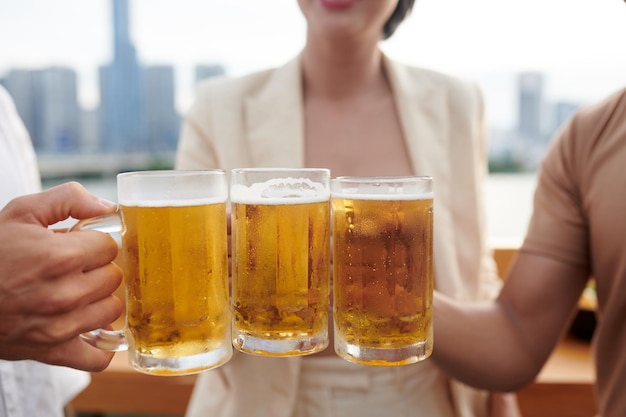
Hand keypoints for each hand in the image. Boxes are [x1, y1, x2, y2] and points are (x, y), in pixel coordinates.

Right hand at [0, 182, 122, 370]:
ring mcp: (61, 326)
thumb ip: (69, 199)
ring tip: (78, 292)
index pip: (110, 247)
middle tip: (76, 268)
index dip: (95, 243)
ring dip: (99, 300)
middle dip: (98, 269)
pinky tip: (90, 328)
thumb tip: (108, 206)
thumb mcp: (21, 213)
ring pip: (113, 311)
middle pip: (114, 277)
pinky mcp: (53, 351)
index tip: (80, 246)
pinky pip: (97, 358)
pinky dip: (100, 346)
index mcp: (60, 257)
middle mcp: (65, 293)